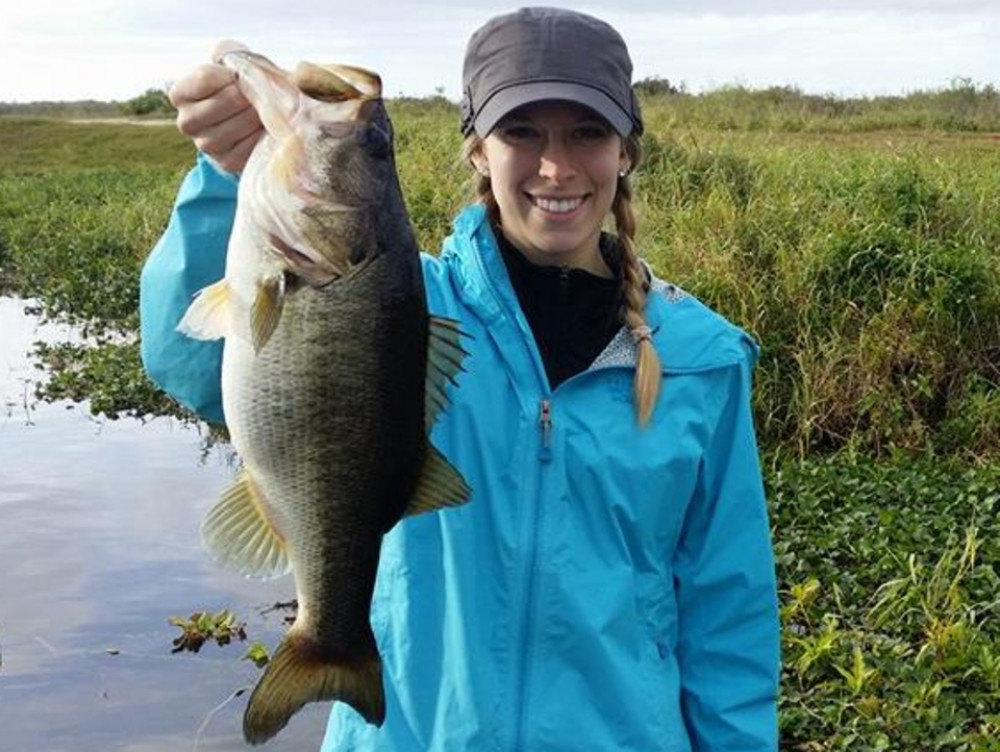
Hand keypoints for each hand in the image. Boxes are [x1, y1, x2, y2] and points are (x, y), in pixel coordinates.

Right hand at [169, 40, 262, 172]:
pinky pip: (246, 147)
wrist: (249, 121)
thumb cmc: (239, 88)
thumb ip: (226, 53)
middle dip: (247, 96)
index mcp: (180, 93)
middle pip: (223, 102)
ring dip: (255, 115)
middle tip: (259, 94)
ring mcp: (205, 145)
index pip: (204, 78)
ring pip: (235, 126)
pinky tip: (265, 128)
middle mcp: (186, 121)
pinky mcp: (226, 162)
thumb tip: (225, 56)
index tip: (240, 76)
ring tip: (263, 109)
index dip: (231, 74)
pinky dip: (260, 136)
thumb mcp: (229, 64)